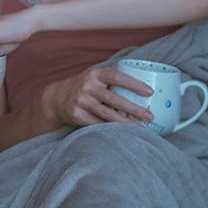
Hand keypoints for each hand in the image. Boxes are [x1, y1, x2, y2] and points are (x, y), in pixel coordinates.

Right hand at [38, 65, 153, 127]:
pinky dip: (112, 129)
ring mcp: (81, 102)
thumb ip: (113, 79)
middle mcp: (87, 87)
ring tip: (141, 128)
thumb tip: (143, 88)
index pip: (117, 77)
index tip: (149, 92)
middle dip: (134, 109)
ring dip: (126, 123)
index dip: (134, 84)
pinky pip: (98, 124)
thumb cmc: (85, 87)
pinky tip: (123, 132)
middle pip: (114, 99)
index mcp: (95, 74)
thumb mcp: (95, 77)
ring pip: (108, 115)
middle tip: (149, 116)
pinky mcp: (77, 115)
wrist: (58, 98)